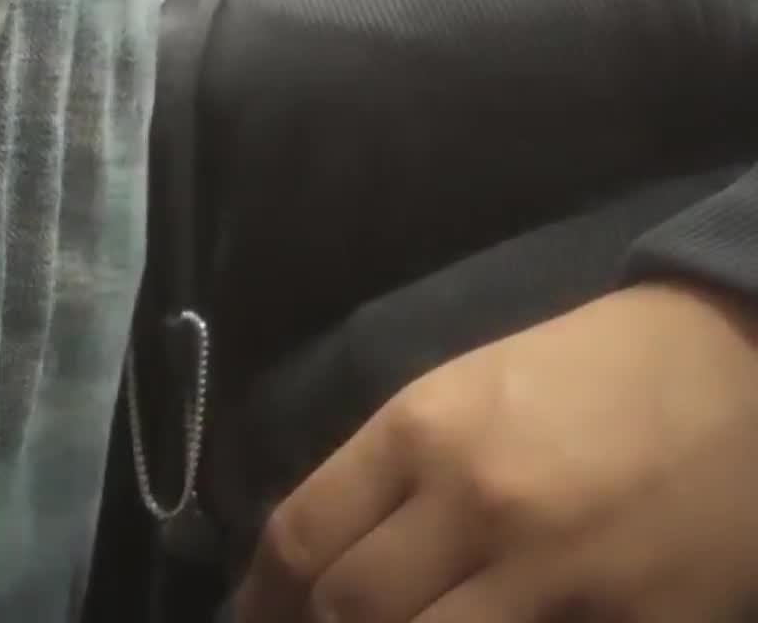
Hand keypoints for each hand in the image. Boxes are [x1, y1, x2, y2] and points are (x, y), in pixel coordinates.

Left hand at [231, 281, 757, 622]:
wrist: (741, 360)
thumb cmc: (589, 374)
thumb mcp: (463, 394)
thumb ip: (387, 475)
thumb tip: (311, 560)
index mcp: (423, 431)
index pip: (299, 538)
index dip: (258, 600)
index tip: (248, 619)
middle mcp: (479, 502)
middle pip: (349, 609)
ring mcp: (563, 572)